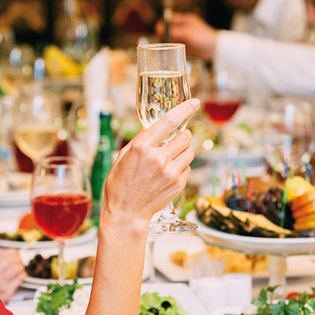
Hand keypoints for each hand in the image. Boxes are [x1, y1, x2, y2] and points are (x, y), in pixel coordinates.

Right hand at [0, 249, 26, 302]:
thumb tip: (14, 252)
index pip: (4, 254)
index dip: (13, 252)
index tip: (16, 254)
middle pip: (12, 260)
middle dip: (18, 259)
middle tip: (19, 261)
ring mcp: (0, 284)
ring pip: (17, 268)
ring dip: (21, 267)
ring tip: (19, 269)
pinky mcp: (7, 291)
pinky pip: (20, 278)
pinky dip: (23, 275)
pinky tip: (20, 276)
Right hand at [102, 99, 198, 227]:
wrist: (126, 212)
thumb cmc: (120, 184)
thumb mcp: (123, 156)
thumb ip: (140, 139)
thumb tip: (153, 126)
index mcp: (142, 147)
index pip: (169, 121)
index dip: (185, 109)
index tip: (194, 102)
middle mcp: (158, 158)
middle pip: (185, 136)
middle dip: (181, 136)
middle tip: (173, 142)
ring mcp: (170, 172)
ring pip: (190, 152)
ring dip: (182, 152)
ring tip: (169, 161)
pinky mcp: (178, 184)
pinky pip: (188, 167)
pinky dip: (181, 168)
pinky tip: (167, 175)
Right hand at [158, 13, 217, 60]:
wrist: (215, 49)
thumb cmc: (203, 38)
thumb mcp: (186, 33)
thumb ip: (173, 31)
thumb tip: (159, 29)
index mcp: (184, 19)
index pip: (168, 20)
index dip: (162, 26)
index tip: (159, 33)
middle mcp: (183, 26)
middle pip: (168, 29)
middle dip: (164, 35)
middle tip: (164, 41)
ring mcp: (185, 35)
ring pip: (171, 37)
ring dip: (168, 42)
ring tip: (168, 47)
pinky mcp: (186, 44)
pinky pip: (175, 44)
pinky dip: (172, 47)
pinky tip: (172, 51)